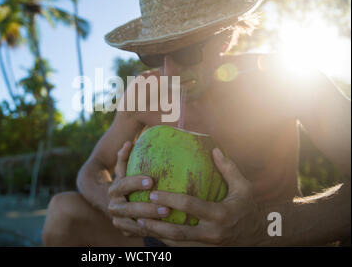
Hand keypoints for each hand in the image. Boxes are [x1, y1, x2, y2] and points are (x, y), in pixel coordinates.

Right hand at [108, 141, 170, 236]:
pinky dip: (148, 229)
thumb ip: (125, 159)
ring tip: (167, 214)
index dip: (135, 182)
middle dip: (146, 206)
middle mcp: (114, 204)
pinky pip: (136, 232)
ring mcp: (118, 219)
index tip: (151, 180)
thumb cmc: (127, 182)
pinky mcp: (124, 230)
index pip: (124, 184)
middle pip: (129, 207)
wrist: (114, 203)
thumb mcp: (125, 171)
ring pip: (133, 222)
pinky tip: (163, 226)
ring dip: (150, 219)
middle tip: (166, 205)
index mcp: (115, 188)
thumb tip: (128, 142)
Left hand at [134, 148, 262, 245]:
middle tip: (139, 214)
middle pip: (179, 231)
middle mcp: (212, 232)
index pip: (190, 206)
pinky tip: (154, 231)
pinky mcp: (204, 249)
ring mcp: (208, 244)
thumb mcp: (243, 186)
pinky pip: (181, 247)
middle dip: (157, 224)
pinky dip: (166, 240)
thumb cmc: (248, 206)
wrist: (259, 234)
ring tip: (140, 223)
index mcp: (220, 214)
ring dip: (157, 234)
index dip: (170, 200)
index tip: (153, 194)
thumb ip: (228, 168)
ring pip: (177, 243)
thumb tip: (214, 149)